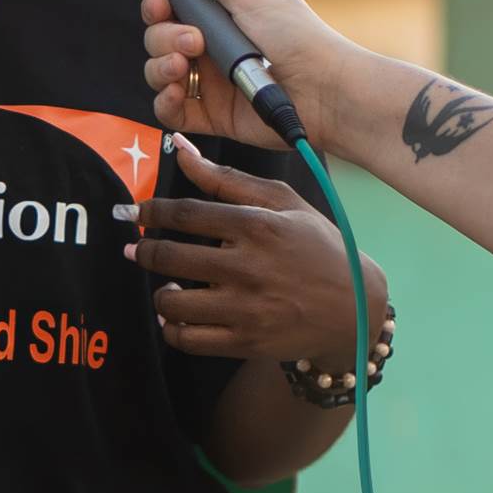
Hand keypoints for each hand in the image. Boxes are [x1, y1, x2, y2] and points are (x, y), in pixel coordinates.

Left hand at [127, 134, 379, 362]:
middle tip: (137, 249)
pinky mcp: (245, 342)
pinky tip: (176, 314)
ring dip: (160, 291)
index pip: (185, 214)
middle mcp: (249, 267)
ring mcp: (246, 309)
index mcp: (258, 226)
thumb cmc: (317, 246)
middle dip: (145, 250)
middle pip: (171, 256)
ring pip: (173, 303)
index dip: (151, 212)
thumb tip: (181, 150)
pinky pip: (188, 339)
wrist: (356, 306)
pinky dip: (171, 327)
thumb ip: (227, 179)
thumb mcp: (282, 202)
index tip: (136, 213)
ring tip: (167, 283)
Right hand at [135, 0, 350, 148]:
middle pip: (161, 39)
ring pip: (160, 73)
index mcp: (223, 16)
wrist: (325, 89)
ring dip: (159, 66)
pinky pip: (172, 111)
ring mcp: (211, 83)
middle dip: (164, 37)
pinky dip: (165, 102)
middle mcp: (213, 48)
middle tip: (193, 40)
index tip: (160, 3)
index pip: (175, 8)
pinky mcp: (213, 115)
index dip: (160, 6)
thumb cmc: (301, 40)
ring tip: (181, 65)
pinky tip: (175, 93)